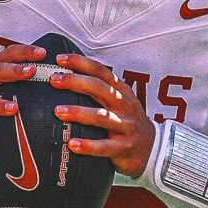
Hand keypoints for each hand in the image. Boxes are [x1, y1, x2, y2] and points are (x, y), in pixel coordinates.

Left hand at [50, 53, 156, 176]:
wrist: (153, 148)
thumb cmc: (127, 121)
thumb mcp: (120, 101)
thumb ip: (99, 90)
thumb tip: (66, 77)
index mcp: (121, 91)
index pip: (100, 71)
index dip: (80, 63)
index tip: (60, 59)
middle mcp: (124, 105)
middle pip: (99, 88)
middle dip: (75, 82)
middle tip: (54, 80)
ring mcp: (125, 126)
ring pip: (101, 117)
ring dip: (78, 112)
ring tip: (58, 111)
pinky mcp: (124, 147)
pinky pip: (104, 147)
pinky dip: (88, 145)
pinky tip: (72, 144)